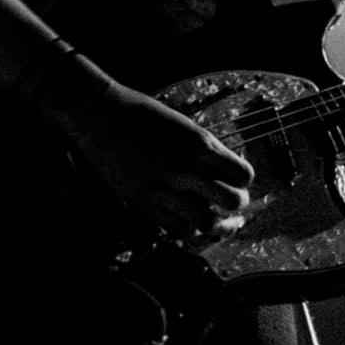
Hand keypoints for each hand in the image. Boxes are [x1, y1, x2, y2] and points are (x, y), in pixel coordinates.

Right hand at [40, 64, 255, 239]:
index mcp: (199, 143)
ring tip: (218, 222)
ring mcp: (164, 187)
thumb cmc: (142, 115)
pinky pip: (176, 228)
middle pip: (232, 201)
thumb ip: (207, 150)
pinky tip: (190, 222)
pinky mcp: (143, 202)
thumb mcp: (183, 126)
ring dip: (217, 225)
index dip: (244, 181)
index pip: (242, 174)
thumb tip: (228, 172)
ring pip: (205, 223)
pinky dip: (189, 230)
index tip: (239, 181)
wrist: (100, 115)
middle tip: (232, 204)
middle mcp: (185, 168)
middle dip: (237, 205)